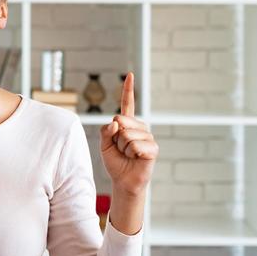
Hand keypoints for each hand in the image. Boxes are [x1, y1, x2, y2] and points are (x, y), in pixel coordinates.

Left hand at [100, 72, 158, 195]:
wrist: (123, 180)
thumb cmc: (115, 162)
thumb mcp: (104, 145)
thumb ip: (106, 132)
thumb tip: (116, 123)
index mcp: (127, 124)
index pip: (127, 104)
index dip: (128, 89)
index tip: (129, 75)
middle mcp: (139, 127)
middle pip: (121, 121)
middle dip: (115, 138)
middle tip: (121, 149)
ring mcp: (147, 136)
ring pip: (126, 135)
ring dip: (123, 148)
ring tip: (128, 155)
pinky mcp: (153, 148)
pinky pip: (135, 145)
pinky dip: (131, 154)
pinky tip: (136, 158)